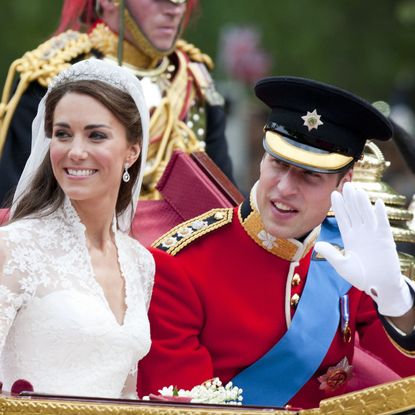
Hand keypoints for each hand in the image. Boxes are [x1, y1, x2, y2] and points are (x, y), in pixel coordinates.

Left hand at [314, 182, 412, 316]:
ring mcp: (373, 235)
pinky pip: (383, 224)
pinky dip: (380, 214)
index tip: (333, 193)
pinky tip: (377, 203)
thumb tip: (317, 244)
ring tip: (358, 190)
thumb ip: (332, 254)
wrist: (379, 287)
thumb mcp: (342, 265)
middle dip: (350, 199)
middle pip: (354, 212)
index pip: (343, 218)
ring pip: (367, 215)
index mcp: (350, 237)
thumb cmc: (361, 277)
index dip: (339, 206)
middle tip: (346, 184)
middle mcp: (361, 233)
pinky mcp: (386, 240)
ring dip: (363, 203)